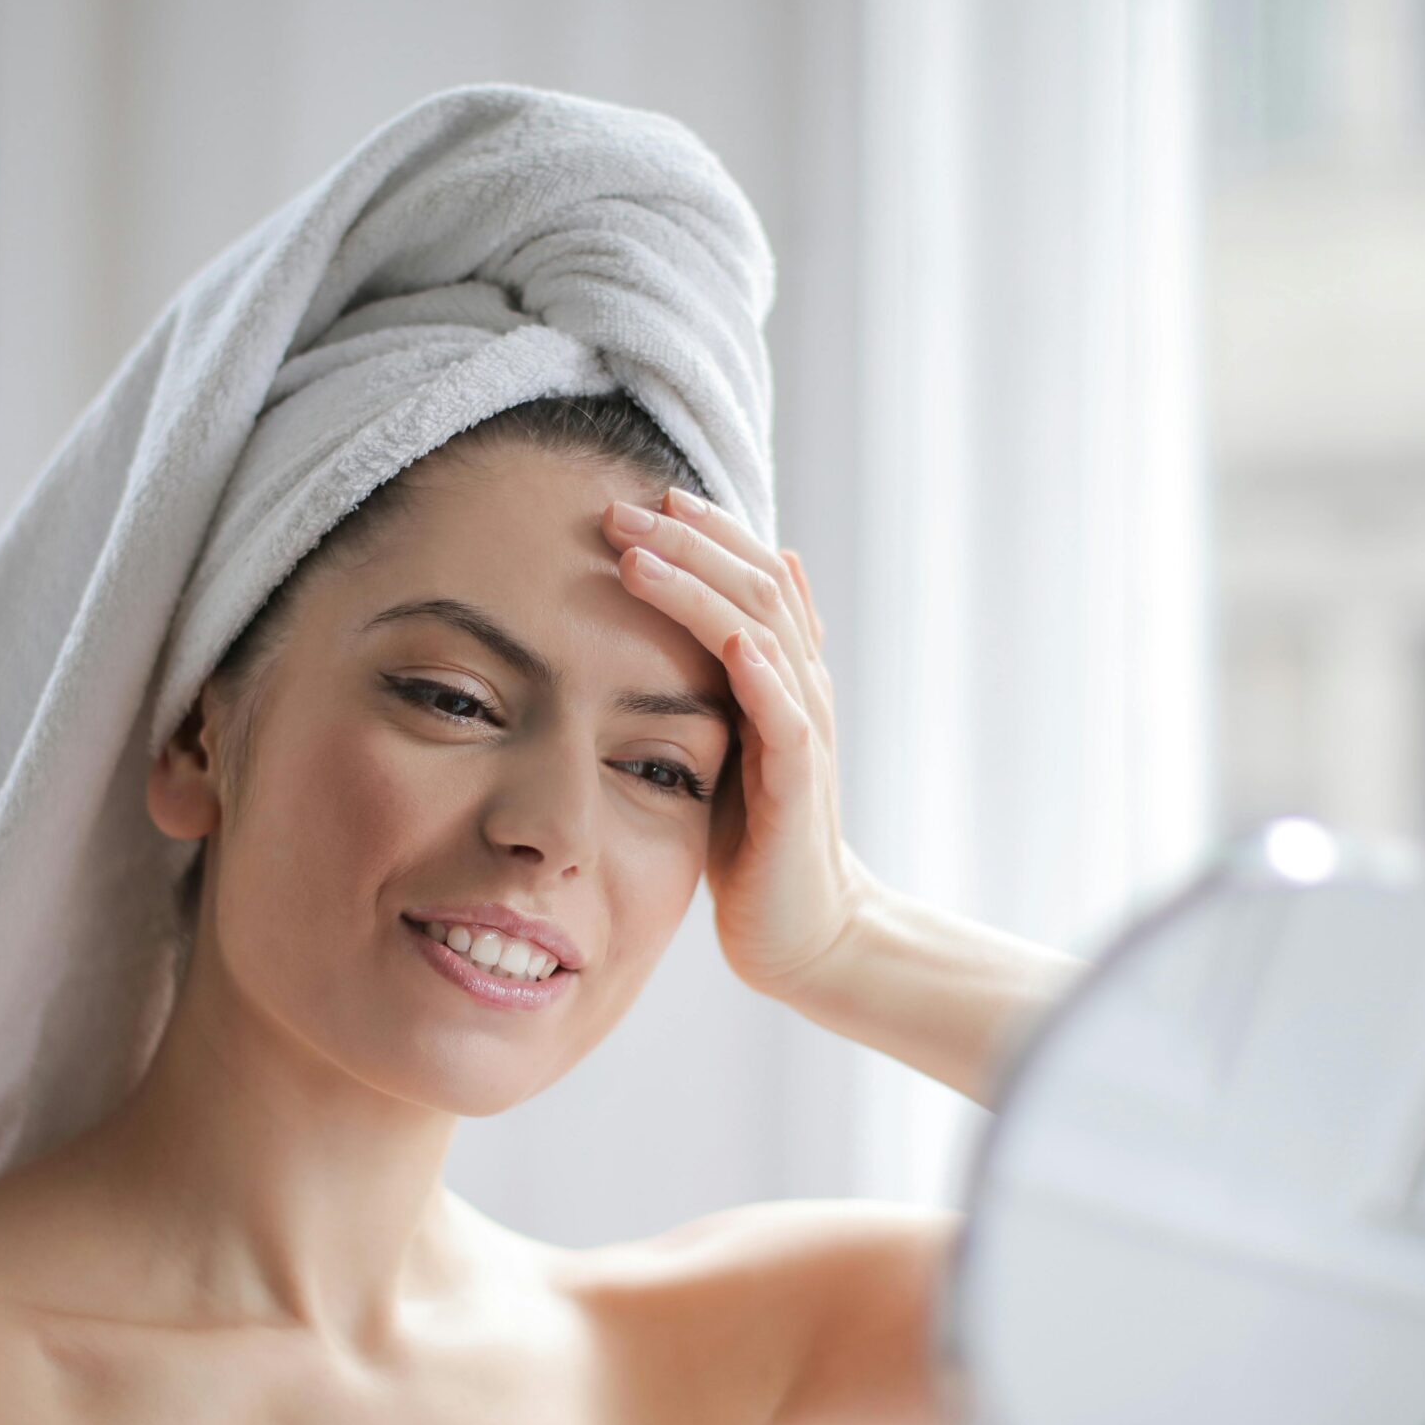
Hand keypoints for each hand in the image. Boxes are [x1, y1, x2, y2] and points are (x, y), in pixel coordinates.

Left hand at [601, 486, 873, 996]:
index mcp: (783, 671)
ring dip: (701, 588)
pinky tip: (730, 640)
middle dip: (689, 541)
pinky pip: (785, 716)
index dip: (706, 530)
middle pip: (755, 585)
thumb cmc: (755, 838)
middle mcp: (801, 687)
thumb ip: (723, 678)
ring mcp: (804, 732)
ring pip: (763, 633)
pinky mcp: (797, 786)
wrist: (802, 928)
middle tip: (621, 506)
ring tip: (641, 554)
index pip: (753, 574)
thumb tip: (720, 611)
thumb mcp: (730, 742)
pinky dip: (760, 671)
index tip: (646, 495)